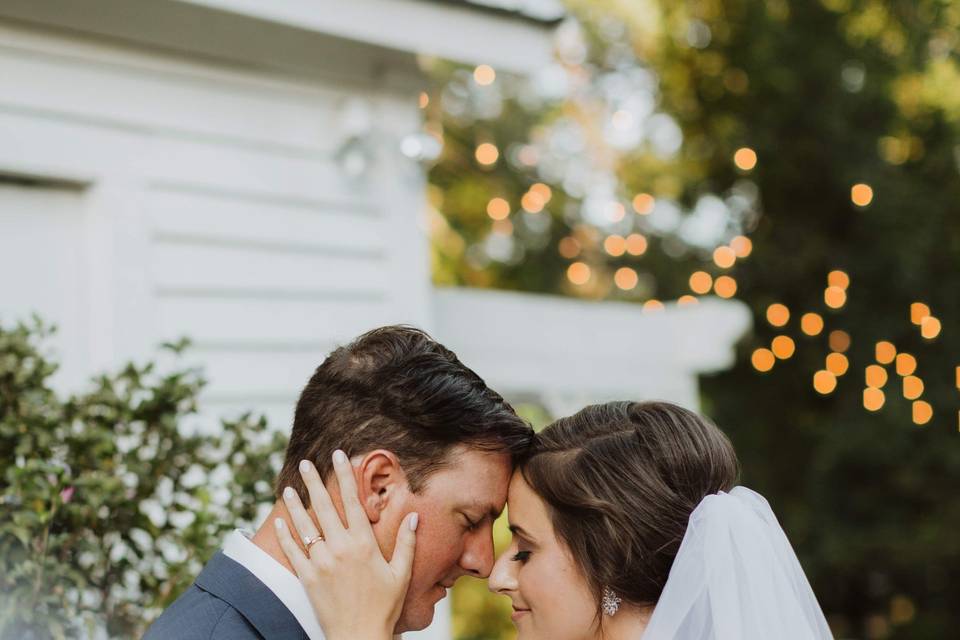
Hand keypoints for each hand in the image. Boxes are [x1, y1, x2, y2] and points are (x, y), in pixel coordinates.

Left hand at [275, 450, 417, 639]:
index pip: (353, 500)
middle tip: (305, 464)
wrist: (359, 636)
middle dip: (314, 482)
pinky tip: (280, 521)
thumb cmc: (384, 606)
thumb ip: (407, 543)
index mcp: (364, 544)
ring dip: (295, 504)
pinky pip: (292, 551)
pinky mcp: (307, 578)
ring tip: (288, 488)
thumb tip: (414, 516)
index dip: (345, 475)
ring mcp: (321, 562)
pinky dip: (285, 535)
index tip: (339, 455)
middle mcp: (340, 548)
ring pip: (305, 526)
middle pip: (324, 506)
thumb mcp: (401, 573)